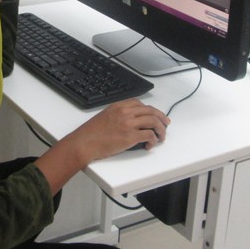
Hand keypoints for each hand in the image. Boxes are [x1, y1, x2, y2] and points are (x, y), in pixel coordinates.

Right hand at [34, 99, 170, 193]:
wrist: (84, 142)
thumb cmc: (91, 133)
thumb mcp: (104, 116)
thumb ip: (118, 115)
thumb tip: (130, 122)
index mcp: (118, 106)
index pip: (140, 103)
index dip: (151, 110)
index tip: (155, 115)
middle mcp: (125, 112)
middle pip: (151, 111)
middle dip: (162, 117)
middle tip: (166, 124)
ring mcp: (128, 124)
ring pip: (154, 122)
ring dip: (161, 130)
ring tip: (161, 136)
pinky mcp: (130, 136)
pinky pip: (149, 135)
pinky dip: (153, 140)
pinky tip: (150, 145)